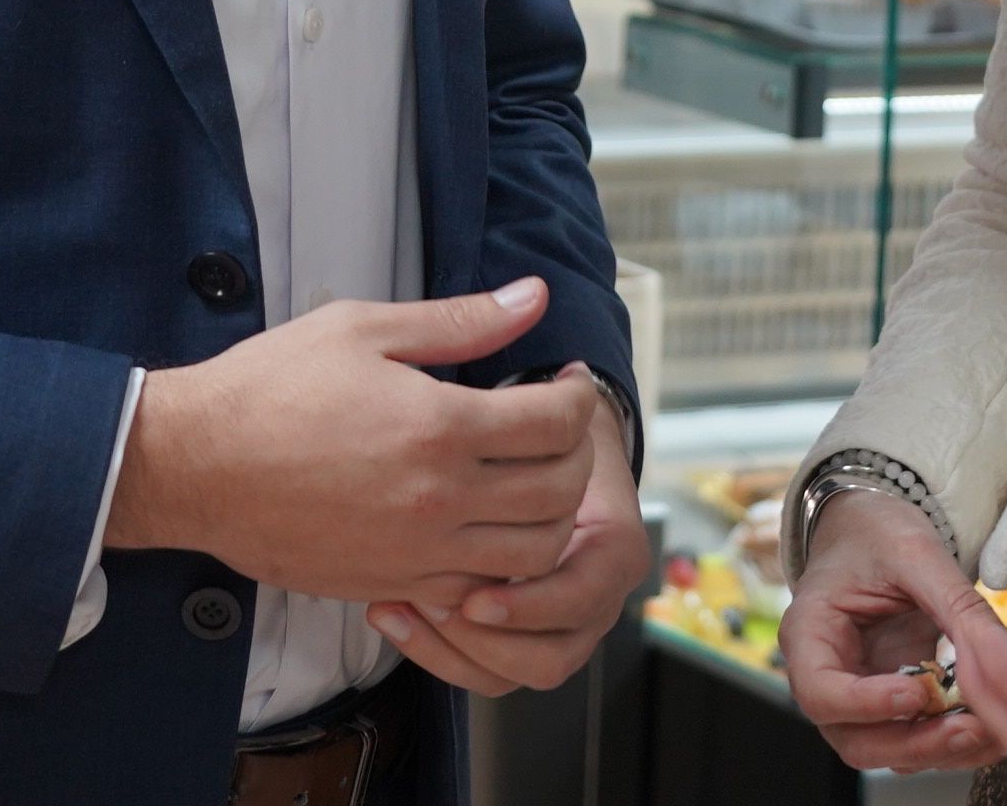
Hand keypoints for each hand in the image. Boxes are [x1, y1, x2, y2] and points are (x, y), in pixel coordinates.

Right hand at [107, 280, 599, 611]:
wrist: (197, 465)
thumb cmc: (271, 388)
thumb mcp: (364, 329)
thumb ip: (459, 321)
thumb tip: (531, 298)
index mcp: (439, 428)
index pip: (555, 424)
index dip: (575, 396)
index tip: (563, 381)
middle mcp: (440, 500)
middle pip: (559, 492)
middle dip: (577, 454)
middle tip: (558, 427)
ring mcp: (419, 553)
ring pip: (533, 554)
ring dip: (551, 515)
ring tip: (532, 478)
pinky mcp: (395, 585)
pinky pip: (481, 590)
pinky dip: (503, 563)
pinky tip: (485, 523)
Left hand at [367, 381, 642, 694]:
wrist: (562, 453)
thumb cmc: (552, 426)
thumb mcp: (554, 404)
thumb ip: (551, 395)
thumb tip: (543, 334)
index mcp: (615, 544)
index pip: (585, 596)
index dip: (533, 602)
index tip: (476, 595)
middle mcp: (594, 596)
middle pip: (549, 655)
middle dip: (485, 638)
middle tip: (430, 603)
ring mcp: (556, 622)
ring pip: (512, 673)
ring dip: (455, 649)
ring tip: (404, 604)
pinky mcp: (518, 634)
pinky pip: (486, 672)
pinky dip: (438, 653)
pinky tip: (391, 609)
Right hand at [777, 489, 999, 774]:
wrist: (874, 529)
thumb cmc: (876, 532)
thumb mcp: (914, 552)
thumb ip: (955, 602)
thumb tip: (1005, 654)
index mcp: (809, 634)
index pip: (822, 693)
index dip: (868, 704)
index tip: (918, 692)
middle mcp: (827, 677)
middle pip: (857, 741)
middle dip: (917, 743)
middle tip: (969, 727)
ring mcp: (860, 697)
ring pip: (891, 751)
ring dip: (941, 749)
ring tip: (991, 726)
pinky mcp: (893, 702)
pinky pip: (918, 736)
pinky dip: (953, 740)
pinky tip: (990, 722)